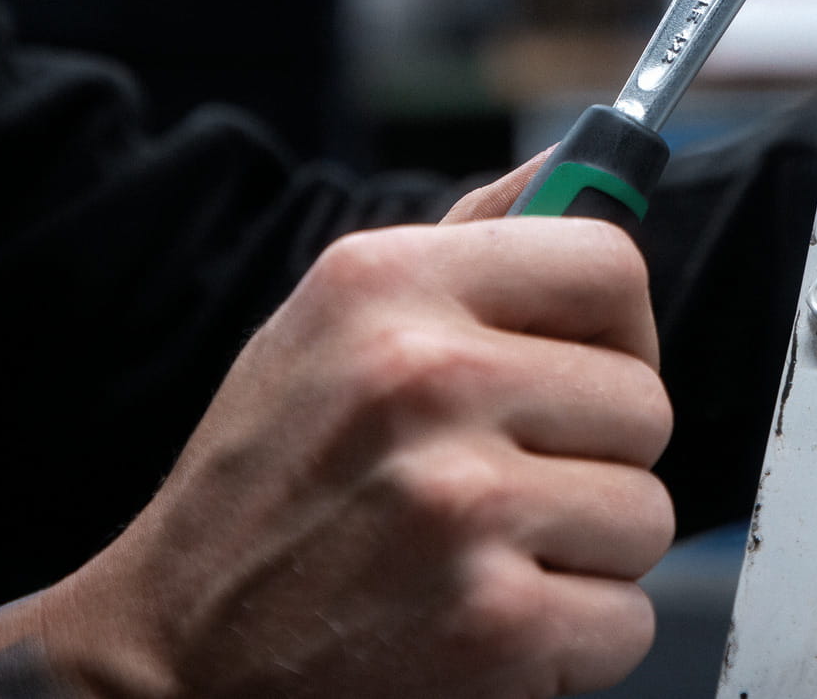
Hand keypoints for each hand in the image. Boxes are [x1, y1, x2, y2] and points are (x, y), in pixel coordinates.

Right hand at [0, 161, 674, 697]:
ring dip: (587, 552)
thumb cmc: (267, 486)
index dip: (617, 327)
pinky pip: (625, 619)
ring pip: (646, 513)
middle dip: (595, 455)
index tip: (587, 364)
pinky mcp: (495, 625)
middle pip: (643, 401)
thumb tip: (588, 166)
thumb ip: (468, 242)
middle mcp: (423, 378)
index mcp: (386, 284)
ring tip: (486, 557)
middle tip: (508, 484)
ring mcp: (461, 504)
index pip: (608, 262)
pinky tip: (486, 627)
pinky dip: (574, 642)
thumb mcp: (332, 325)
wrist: (171, 658)